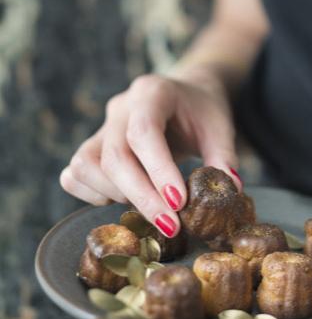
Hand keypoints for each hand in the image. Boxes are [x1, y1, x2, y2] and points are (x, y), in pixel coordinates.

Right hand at [60, 72, 239, 236]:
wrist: (182, 95)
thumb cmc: (201, 112)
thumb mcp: (220, 127)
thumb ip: (223, 156)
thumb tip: (230, 190)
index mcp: (153, 92)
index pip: (144, 131)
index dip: (159, 170)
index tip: (179, 203)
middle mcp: (120, 108)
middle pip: (114, 156)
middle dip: (142, 197)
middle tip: (171, 226)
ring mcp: (101, 127)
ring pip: (86, 165)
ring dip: (116, 195)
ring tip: (149, 206)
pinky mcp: (92, 147)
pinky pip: (74, 174)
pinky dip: (92, 194)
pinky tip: (123, 199)